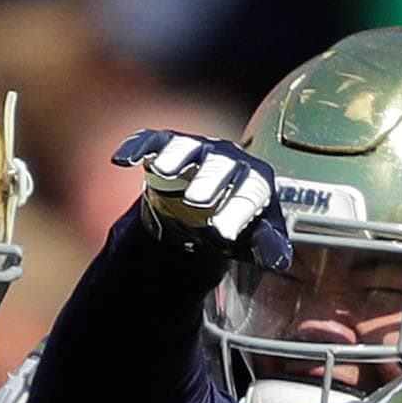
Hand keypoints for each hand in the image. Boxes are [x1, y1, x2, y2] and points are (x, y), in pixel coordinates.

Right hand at [111, 130, 291, 270]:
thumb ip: (265, 245)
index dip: (237, 209)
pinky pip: (151, 142)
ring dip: (175, 157)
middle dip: (209, 180)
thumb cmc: (233, 221)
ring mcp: (196, 150)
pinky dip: (136, 147)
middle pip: (220, 165)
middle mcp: (227, 158)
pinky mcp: (165, 146)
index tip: (223, 235)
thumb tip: (279, 260)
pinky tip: (122, 160)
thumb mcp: (251, 238)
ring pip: (186, 147)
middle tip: (197, 201)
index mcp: (254, 179)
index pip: (251, 190)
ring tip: (162, 170)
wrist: (204, 208)